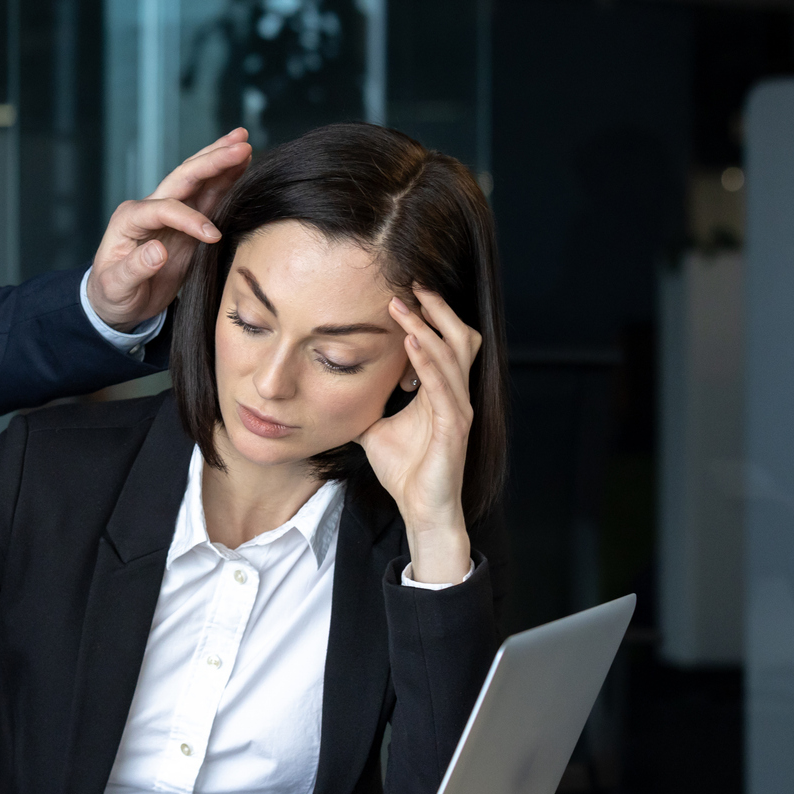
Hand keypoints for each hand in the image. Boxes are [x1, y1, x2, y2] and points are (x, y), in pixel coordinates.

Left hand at [86, 129, 252, 330]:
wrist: (117, 304)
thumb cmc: (112, 294)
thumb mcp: (117, 286)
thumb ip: (135, 268)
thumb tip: (159, 250)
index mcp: (130, 218)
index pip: (164, 208)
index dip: (189, 218)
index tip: (212, 236)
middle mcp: (150, 208)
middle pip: (183, 177)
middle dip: (212, 160)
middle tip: (240, 145)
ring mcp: (170, 214)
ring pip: (198, 181)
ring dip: (222, 162)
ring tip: (244, 144)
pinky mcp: (186, 225)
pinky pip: (209, 198)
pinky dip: (226, 182)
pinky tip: (242, 168)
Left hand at [355, 286, 479, 583]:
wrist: (419, 508)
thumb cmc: (404, 469)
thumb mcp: (374, 426)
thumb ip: (363, 403)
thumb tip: (333, 389)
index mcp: (439, 391)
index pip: (442, 342)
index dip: (428, 316)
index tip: (403, 291)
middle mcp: (454, 395)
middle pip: (459, 338)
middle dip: (437, 310)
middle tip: (412, 285)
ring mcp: (458, 410)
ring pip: (452, 356)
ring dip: (426, 329)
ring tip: (403, 307)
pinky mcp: (455, 428)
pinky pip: (444, 387)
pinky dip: (428, 362)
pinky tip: (411, 344)